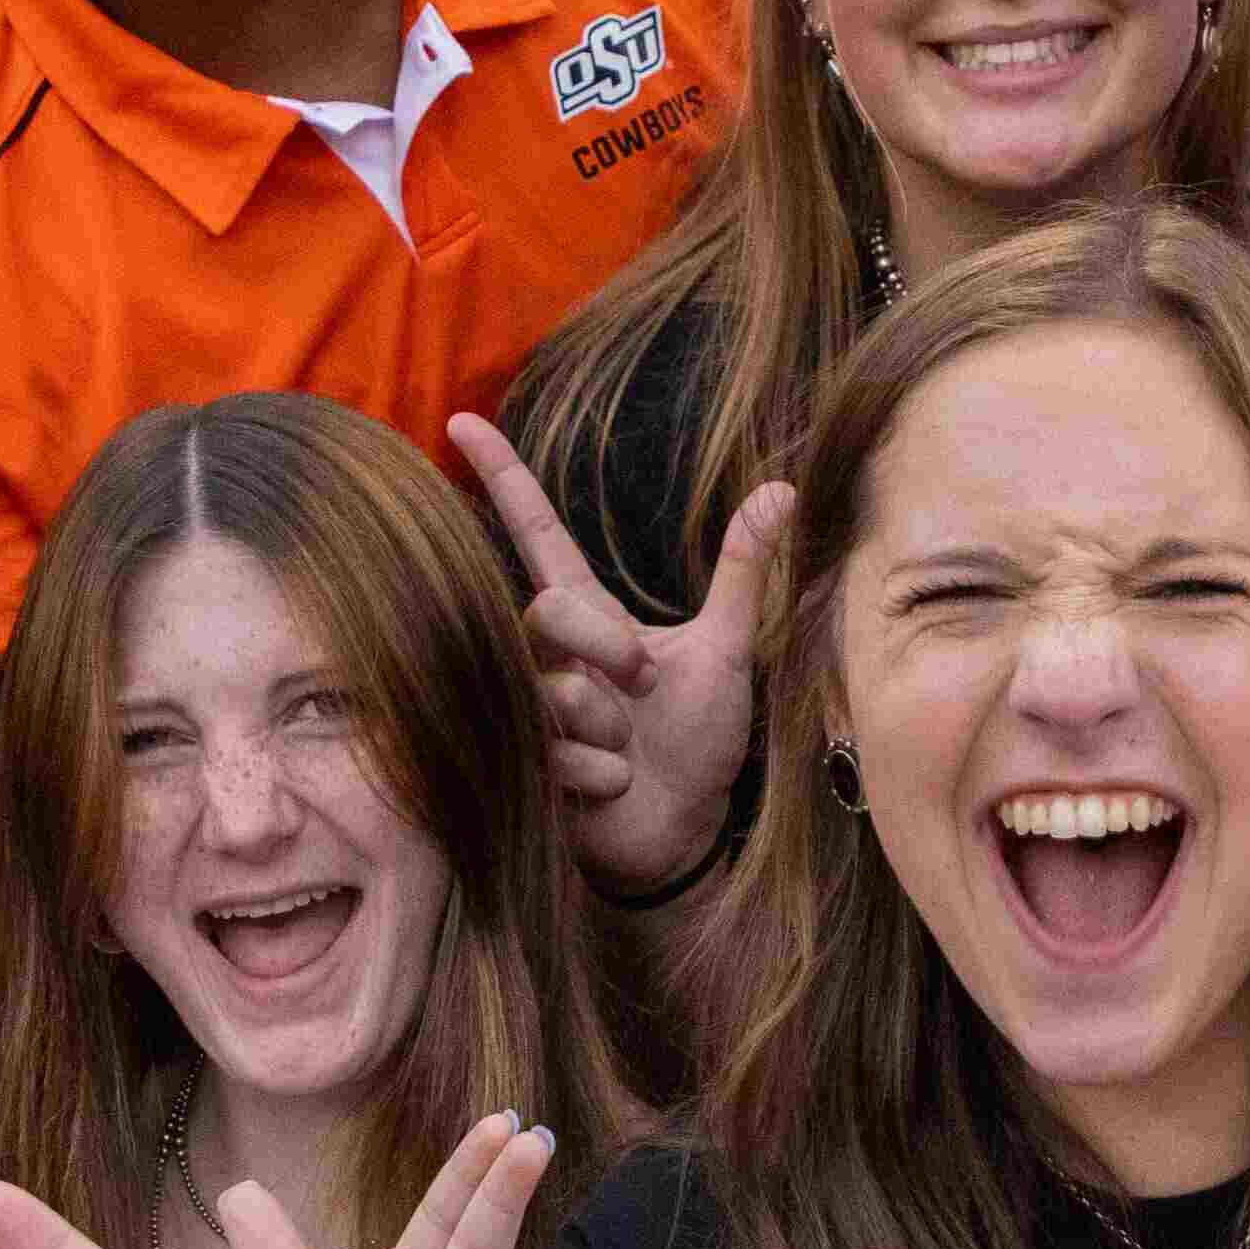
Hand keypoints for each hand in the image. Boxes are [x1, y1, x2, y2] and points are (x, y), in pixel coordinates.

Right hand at [446, 418, 788, 902]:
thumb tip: (784, 488)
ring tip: (630, 748)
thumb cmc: (699, 738)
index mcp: (591, 616)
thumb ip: (743, 572)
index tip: (464, 419)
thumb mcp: (726, 651)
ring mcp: (532, 708)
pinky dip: (606, 775)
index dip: (503, 476)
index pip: (536, 533)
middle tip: (642, 685)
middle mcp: (550, 655)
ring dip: (612, 726)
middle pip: (546, 610)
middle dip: (604, 648)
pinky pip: (562, 753)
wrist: (683, 829)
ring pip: (555, 689)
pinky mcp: (525, 764)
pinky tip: (616, 787)